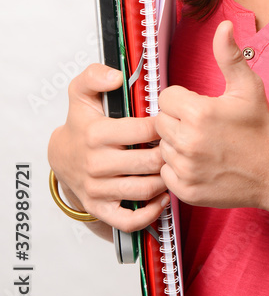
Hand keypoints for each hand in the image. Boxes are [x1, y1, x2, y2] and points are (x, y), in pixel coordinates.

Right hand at [48, 63, 169, 231]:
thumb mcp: (81, 92)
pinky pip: (128, 220)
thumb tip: (116, 77)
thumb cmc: (80, 123)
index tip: (172, 124)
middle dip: (170, 154)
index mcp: (96, 133)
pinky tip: (161, 197)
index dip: (164, 126)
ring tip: (174, 168)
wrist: (61, 156)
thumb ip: (94, 75)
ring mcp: (97, 189)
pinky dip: (149, 213)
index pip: (143, 131)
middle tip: (181, 147)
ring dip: (165, 181)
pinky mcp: (98, 208)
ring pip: (144, 190)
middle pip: (149, 163)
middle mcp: (96, 163)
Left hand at [156, 20, 268, 210]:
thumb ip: (229, 55)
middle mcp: (189, 141)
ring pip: (162, 147)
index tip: (200, 105)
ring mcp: (187, 168)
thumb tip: (223, 27)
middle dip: (178, 120)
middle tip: (202, 125)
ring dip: (177, 144)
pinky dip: (179, 168)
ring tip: (203, 144)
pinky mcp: (186, 190)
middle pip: (160, 121)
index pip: (166, 97)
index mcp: (200, 112)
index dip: (182, 99)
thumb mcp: (248, 87)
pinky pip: (166, 172)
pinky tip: (200, 162)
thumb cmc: (260, 128)